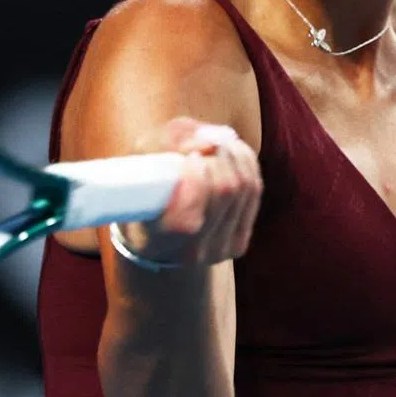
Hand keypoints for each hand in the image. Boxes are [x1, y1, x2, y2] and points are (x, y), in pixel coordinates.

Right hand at [115, 117, 261, 266]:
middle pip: (224, 190)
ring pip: (244, 188)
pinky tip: (232, 151)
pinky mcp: (238, 243)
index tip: (189, 158)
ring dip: (234, 155)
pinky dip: (246, 163)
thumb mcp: (141, 159)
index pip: (185, 219)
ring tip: (217, 143)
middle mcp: (191, 253)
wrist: (155, 238)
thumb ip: (168, 144)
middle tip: (204, 144)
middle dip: (218, 157)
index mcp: (156, 240)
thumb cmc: (144, 189)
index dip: (194, 179)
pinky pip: (254, 191)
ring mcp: (219, 250)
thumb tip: (208, 143)